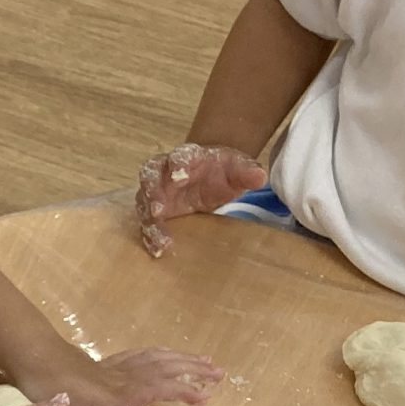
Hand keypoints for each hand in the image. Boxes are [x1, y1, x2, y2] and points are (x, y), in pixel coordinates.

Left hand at [13, 344, 226, 405]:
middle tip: (219, 374)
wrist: (33, 358)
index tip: (205, 397)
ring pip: (157, 358)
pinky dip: (159, 354)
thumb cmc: (49, 388)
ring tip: (204, 361)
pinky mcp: (106, 362)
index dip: (183, 391)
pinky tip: (165, 356)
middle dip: (194, 370)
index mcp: (119, 390)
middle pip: (166, 368)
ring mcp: (116, 367)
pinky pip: (141, 354)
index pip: (161, 387)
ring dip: (182, 359)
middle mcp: (124, 376)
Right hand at [138, 143, 267, 255]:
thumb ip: (247, 171)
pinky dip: (150, 236)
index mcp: (187, 156)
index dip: (178, 163)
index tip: (181, 175)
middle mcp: (165, 172)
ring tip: (161, 239)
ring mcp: (156, 192)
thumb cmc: (221, 171)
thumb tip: (260, 177)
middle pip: (149, 175)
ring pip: (144, 202)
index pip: (179, 155)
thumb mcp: (237, 169)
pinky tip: (157, 250)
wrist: (210, 176)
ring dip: (150, 220)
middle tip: (158, 209)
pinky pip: (147, 222)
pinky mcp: (153, 211)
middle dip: (152, 191)